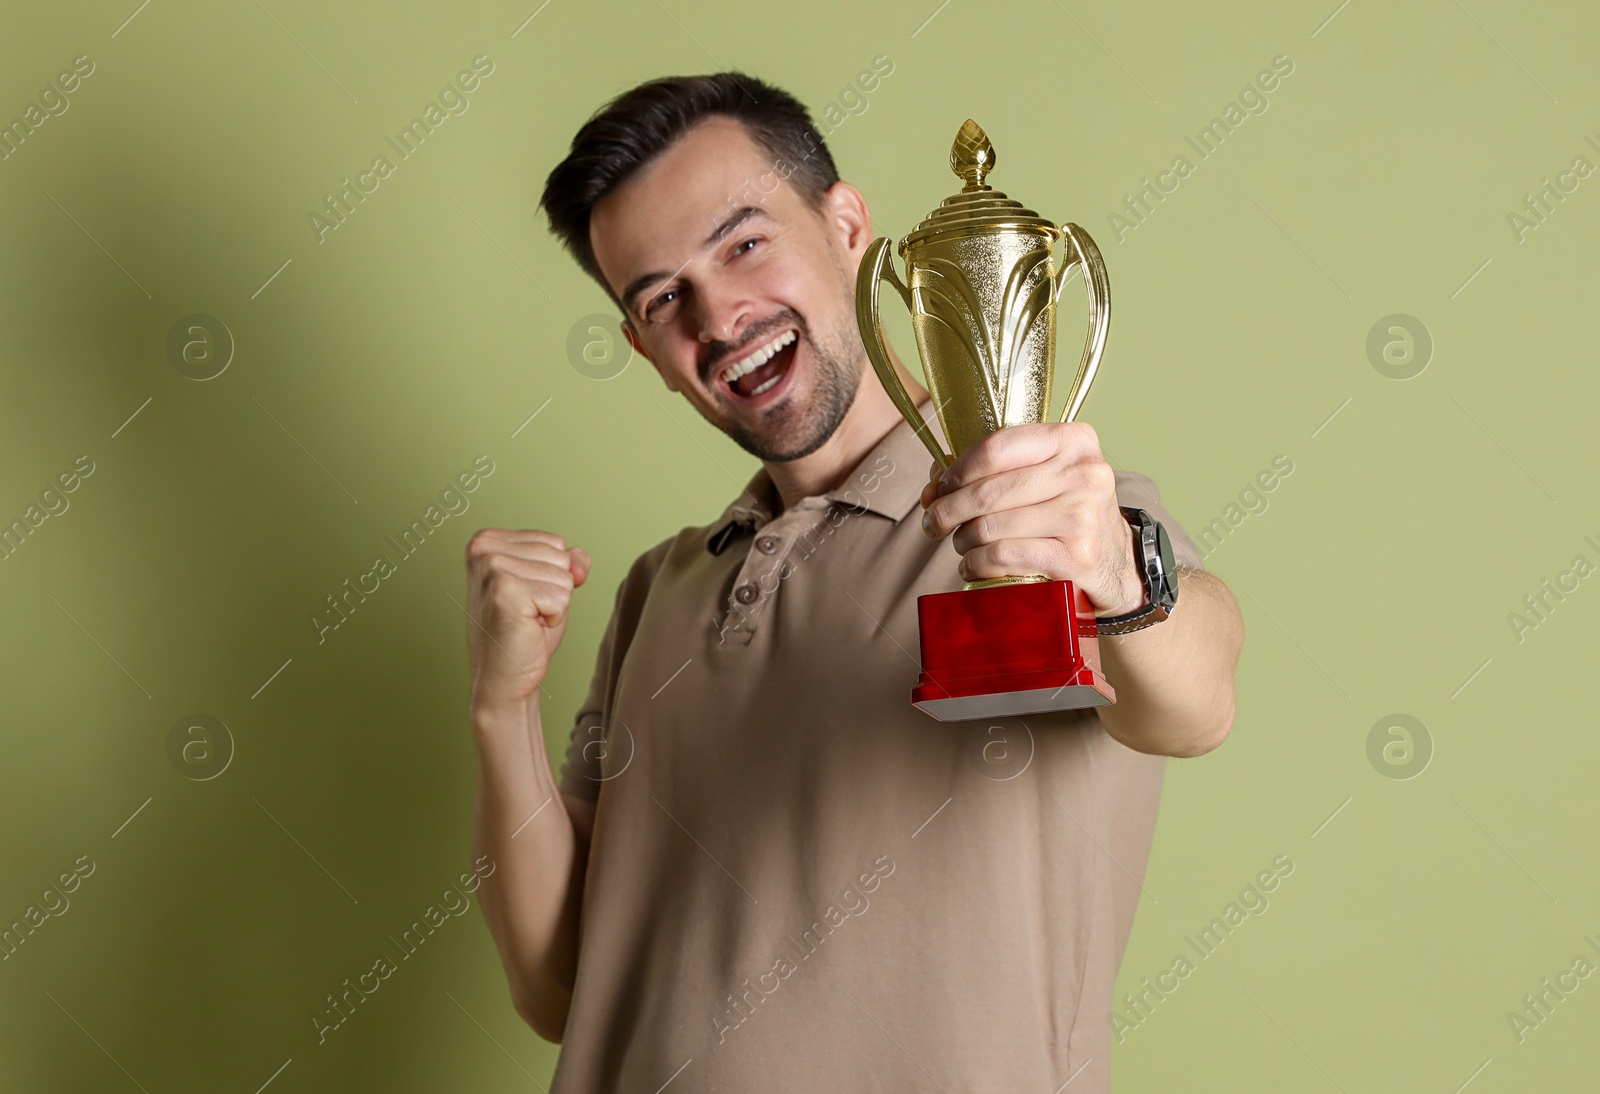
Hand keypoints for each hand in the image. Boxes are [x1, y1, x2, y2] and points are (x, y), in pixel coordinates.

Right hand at [464, 528, 590, 709]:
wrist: (504, 676)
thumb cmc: (523, 631)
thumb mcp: (548, 584)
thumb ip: (568, 561)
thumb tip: (579, 563)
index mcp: (487, 540)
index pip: (554, 542)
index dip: (551, 575)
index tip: (525, 597)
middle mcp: (484, 549)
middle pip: (560, 556)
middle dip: (553, 589)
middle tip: (526, 611)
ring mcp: (492, 568)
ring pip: (564, 576)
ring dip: (554, 604)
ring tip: (526, 618)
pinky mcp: (505, 591)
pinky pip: (562, 597)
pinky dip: (554, 617)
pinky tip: (529, 627)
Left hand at [918, 422, 1142, 615]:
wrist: (1118, 564)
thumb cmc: (1069, 514)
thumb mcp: (1047, 477)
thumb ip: (997, 469)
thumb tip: (935, 482)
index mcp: (1073, 440)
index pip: (997, 447)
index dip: (957, 469)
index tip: (939, 488)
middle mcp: (1084, 473)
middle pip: (988, 490)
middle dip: (949, 509)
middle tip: (934, 523)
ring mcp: (1082, 516)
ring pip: (990, 525)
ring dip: (962, 540)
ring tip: (960, 545)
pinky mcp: (1076, 557)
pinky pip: (1004, 555)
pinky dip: (977, 564)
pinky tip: (973, 566)